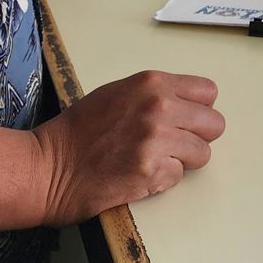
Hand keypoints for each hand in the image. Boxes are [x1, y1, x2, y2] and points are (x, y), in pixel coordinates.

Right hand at [32, 70, 223, 224]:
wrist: (48, 167)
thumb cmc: (78, 131)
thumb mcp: (118, 93)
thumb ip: (154, 94)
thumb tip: (187, 104)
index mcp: (152, 83)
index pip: (208, 92)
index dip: (198, 109)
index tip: (185, 120)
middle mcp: (159, 106)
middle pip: (214, 124)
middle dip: (197, 137)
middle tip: (172, 145)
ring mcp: (157, 139)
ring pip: (202, 153)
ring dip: (182, 161)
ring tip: (152, 161)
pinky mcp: (152, 171)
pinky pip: (179, 176)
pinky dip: (163, 179)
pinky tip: (138, 174)